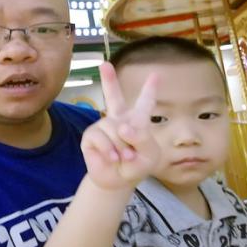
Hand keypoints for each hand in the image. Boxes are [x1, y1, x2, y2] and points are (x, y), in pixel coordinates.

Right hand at [81, 62, 159, 189]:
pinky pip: (101, 138)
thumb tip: (122, 127)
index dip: (150, 88)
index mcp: (137, 120)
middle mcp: (119, 119)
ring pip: (114, 127)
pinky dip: (110, 151)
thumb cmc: (136, 165)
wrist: (118, 181)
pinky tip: (113, 158)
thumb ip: (142, 138)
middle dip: (108, 79)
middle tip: (104, 64)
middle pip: (113, 95)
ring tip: (124, 158)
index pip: (145, 102)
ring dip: (122, 147)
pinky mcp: (91, 136)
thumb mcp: (149, 155)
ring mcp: (103, 126)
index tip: (155, 74)